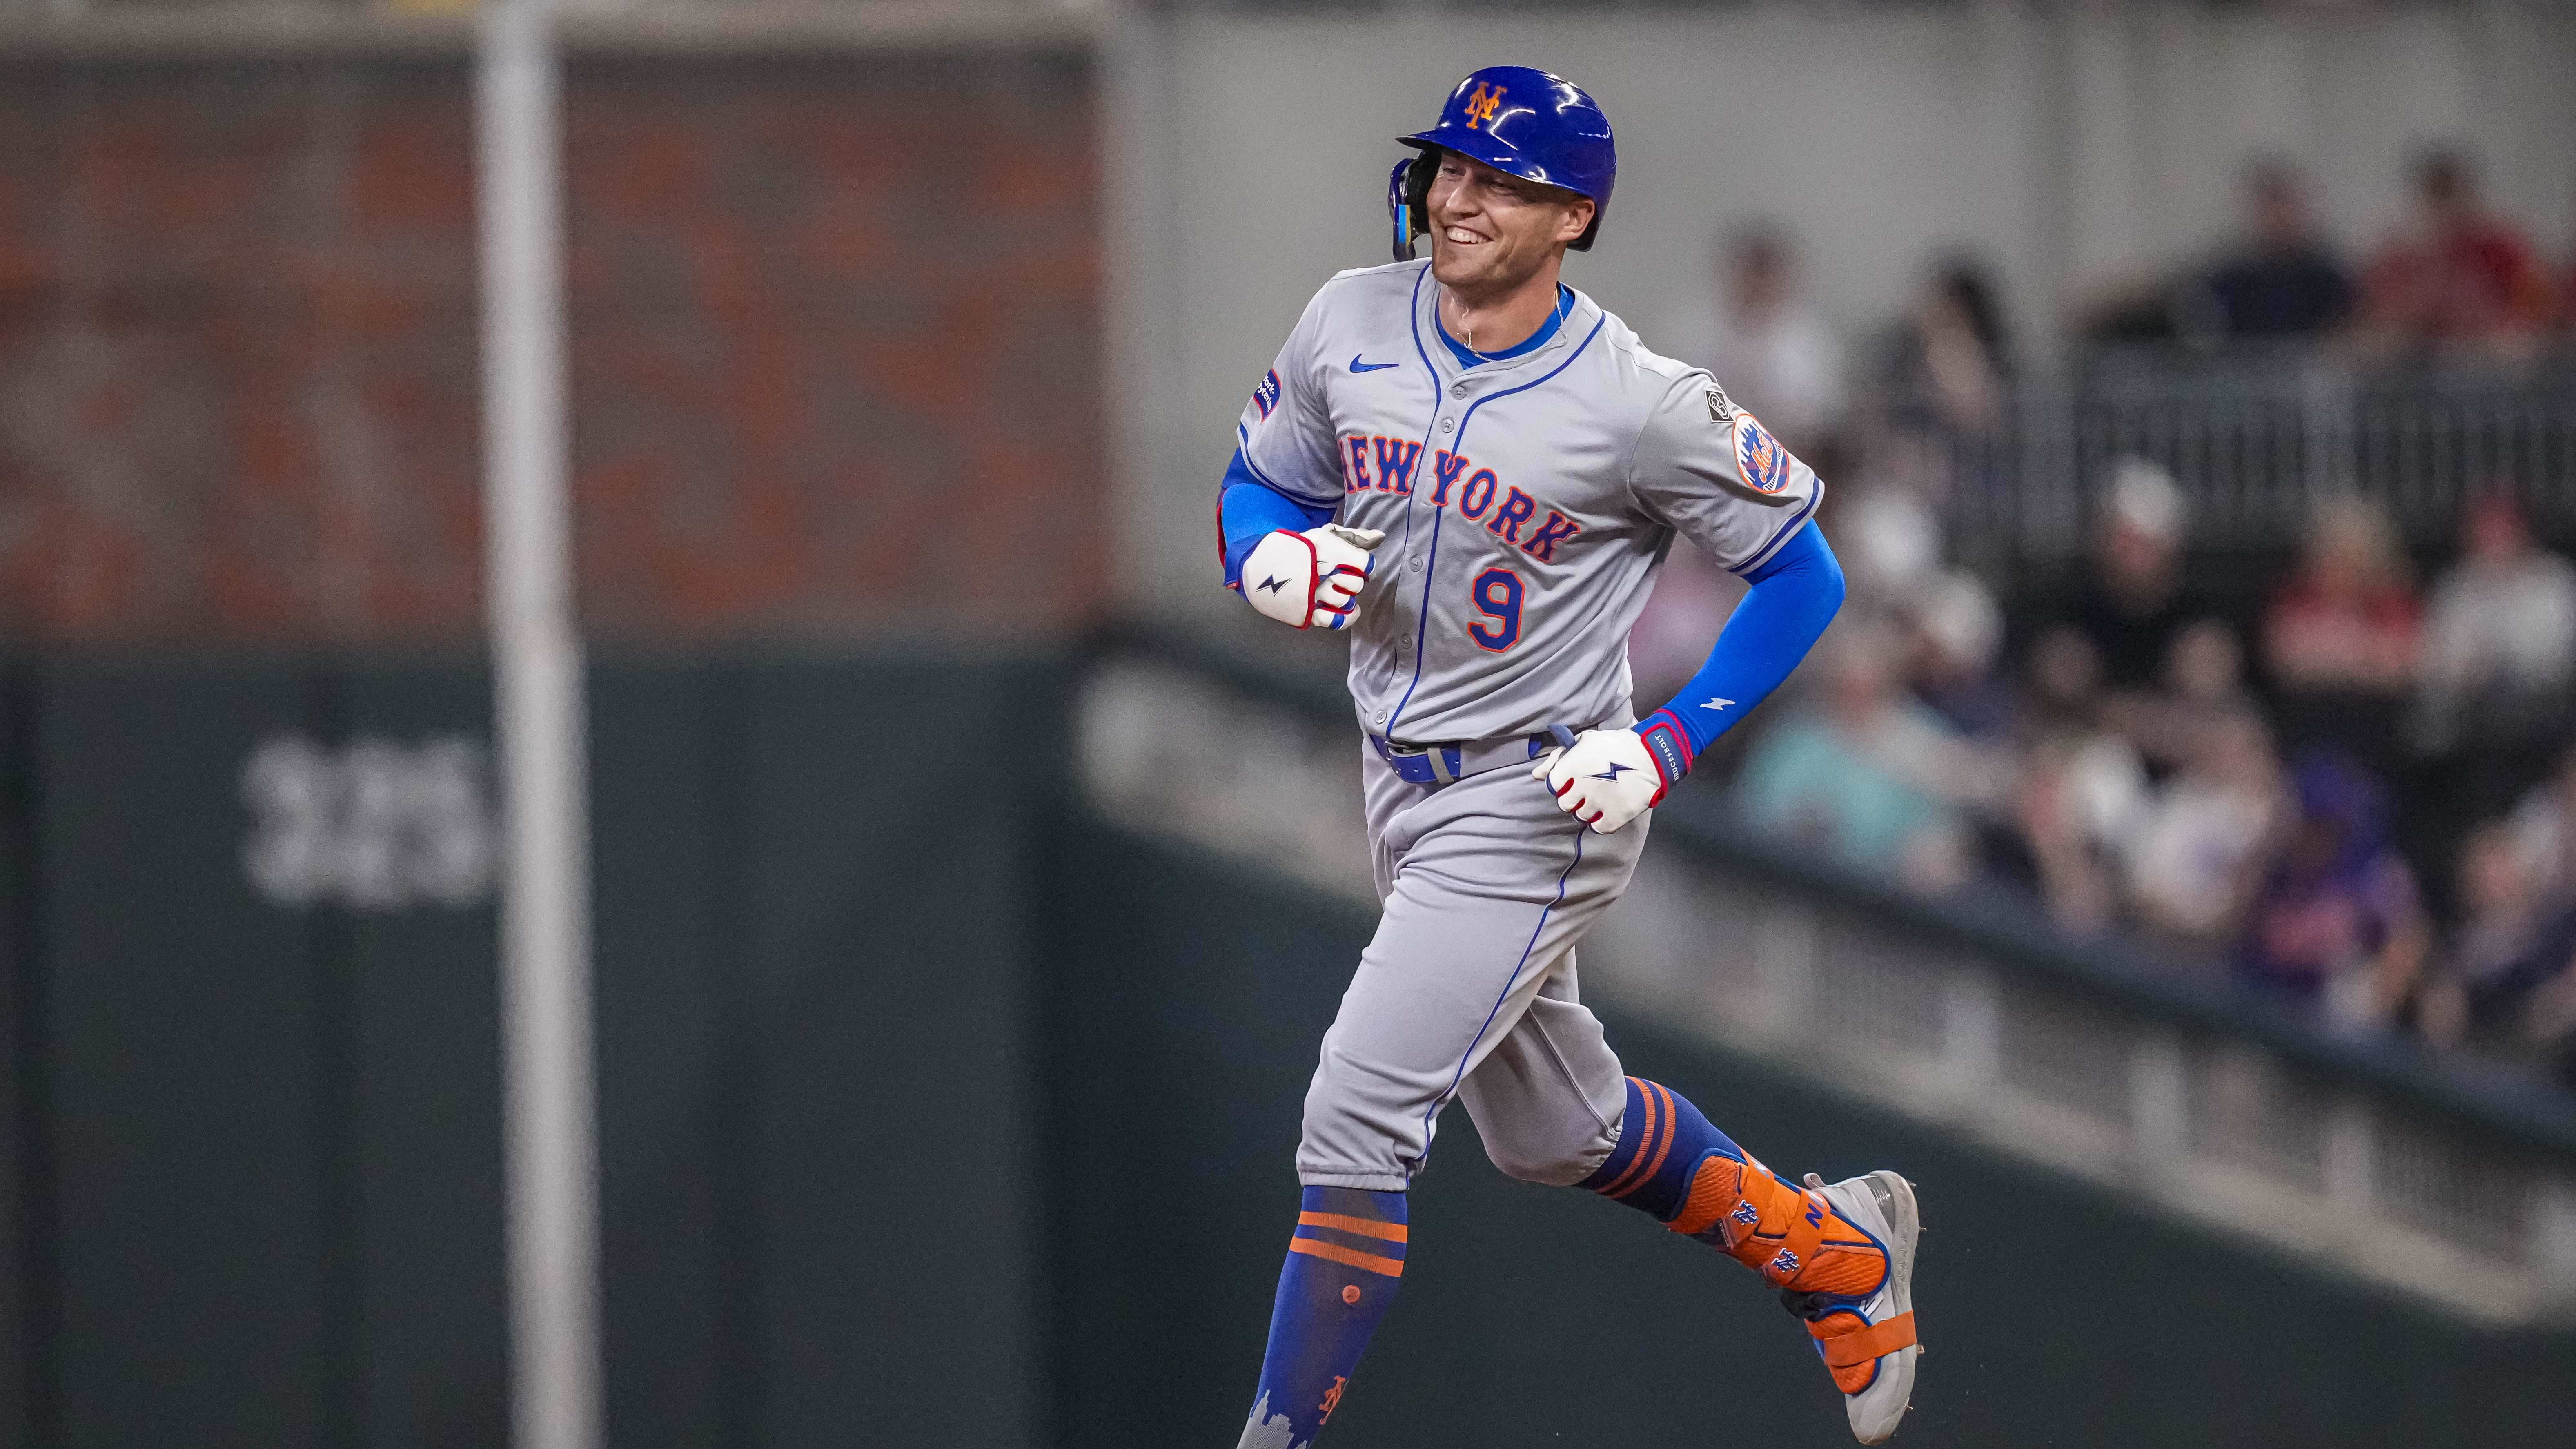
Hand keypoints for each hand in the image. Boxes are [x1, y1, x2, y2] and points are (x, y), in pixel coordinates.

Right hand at [1241, 524, 1385, 629]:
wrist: (1265, 564)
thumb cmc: (1301, 548)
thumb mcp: (1327, 534)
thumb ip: (1355, 536)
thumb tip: (1380, 536)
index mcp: (1329, 551)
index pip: (1365, 565)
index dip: (1364, 566)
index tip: (1355, 565)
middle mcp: (1323, 574)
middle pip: (1356, 585)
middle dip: (1353, 581)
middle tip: (1342, 577)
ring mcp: (1314, 594)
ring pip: (1346, 602)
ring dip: (1346, 597)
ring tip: (1338, 590)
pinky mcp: (1308, 611)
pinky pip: (1335, 621)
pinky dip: (1347, 618)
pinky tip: (1350, 611)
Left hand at [1532, 728, 1669, 833]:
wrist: (1650, 756)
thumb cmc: (1613, 745)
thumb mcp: (1583, 742)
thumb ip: (1556, 758)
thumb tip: (1535, 775)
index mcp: (1571, 768)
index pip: (1552, 786)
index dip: (1563, 783)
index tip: (1574, 779)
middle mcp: (1581, 788)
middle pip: (1565, 804)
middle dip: (1574, 797)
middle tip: (1590, 788)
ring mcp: (1598, 804)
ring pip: (1582, 816)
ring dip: (1590, 809)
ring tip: (1603, 796)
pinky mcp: (1615, 817)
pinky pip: (1599, 828)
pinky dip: (1603, 822)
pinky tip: (1610, 809)